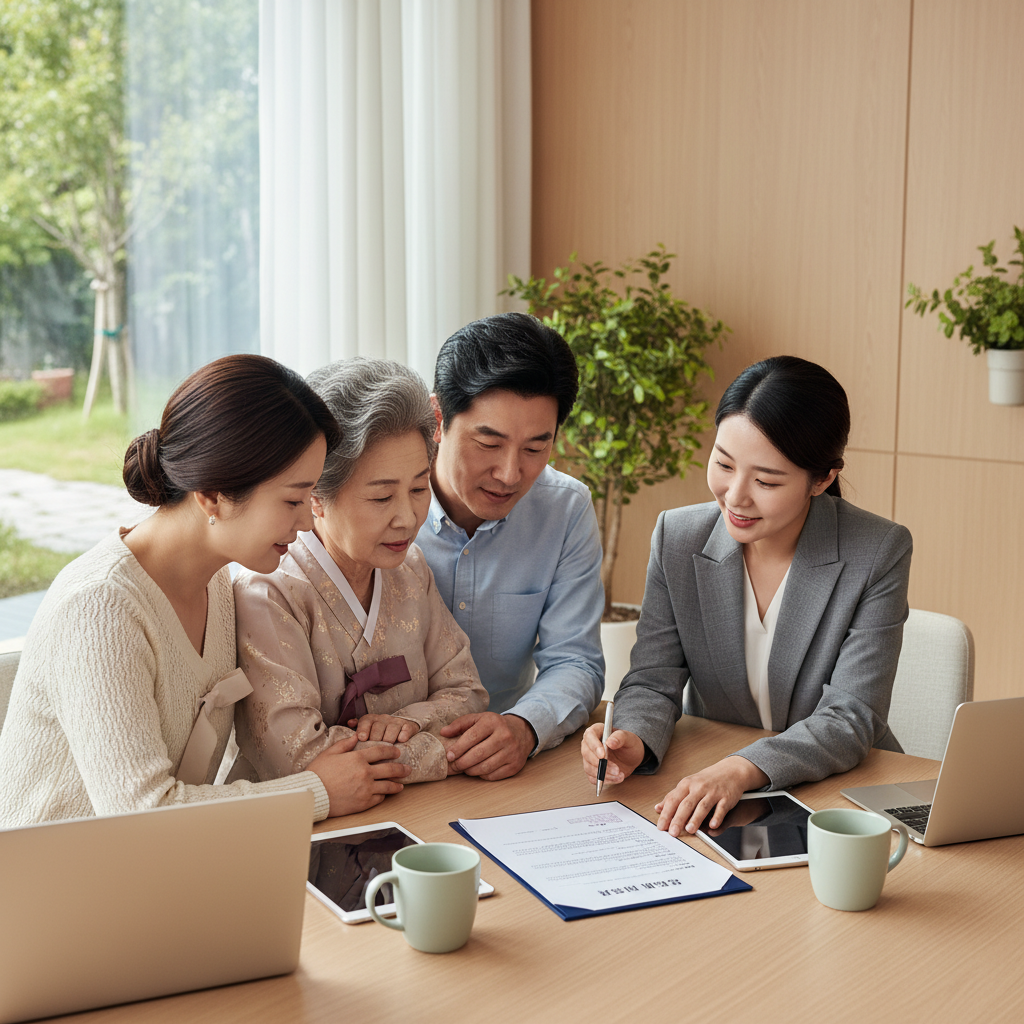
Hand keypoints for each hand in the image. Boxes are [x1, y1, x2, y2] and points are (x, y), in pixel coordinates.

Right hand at [307, 735, 410, 816]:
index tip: (397, 752)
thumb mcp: (329, 753)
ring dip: (397, 785)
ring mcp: (366, 789)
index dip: (391, 751)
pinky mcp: (363, 803)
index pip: (381, 752)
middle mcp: (365, 773)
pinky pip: (379, 799)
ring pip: (388, 786)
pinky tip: (385, 794)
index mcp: (357, 758)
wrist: (312, 795)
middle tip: (407, 769)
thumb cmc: (318, 773)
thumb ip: (345, 744)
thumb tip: (356, 735)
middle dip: (401, 768)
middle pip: (390, 769)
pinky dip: (383, 796)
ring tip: (401, 785)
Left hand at [348, 714, 419, 743]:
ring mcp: (395, 722)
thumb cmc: (378, 732)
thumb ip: (358, 728)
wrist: (400, 727)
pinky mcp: (407, 725)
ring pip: (391, 728)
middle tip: (375, 749)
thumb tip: (350, 722)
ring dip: (389, 739)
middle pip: (378, 728)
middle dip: (376, 739)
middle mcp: (383, 718)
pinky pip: (406, 728)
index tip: (362, 738)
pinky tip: (401, 740)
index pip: (366, 722)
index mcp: (371, 719)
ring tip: (388, 747)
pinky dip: (404, 734)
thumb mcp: (366, 729)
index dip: (363, 730)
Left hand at [439, 712, 535, 779]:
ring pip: (485, 767)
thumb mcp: (478, 719)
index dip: (457, 748)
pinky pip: (494, 775)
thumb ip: (460, 724)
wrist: (522, 731)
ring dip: (470, 770)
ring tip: (464, 768)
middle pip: (478, 754)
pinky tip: (478, 770)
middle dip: (461, 763)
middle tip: (453, 766)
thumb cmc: (495, 726)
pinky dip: (482, 775)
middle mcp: (504, 736)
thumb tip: (443, 732)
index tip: (448, 756)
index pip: (472, 737)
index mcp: (492, 722)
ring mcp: (512, 751)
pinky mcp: (515, 765)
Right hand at [580, 724, 645, 785]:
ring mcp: (590, 758)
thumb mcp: (629, 738)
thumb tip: (610, 742)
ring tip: (619, 774)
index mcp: (597, 731)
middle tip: (615, 769)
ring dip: (604, 774)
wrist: (632, 756)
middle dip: (600, 764)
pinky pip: (593, 778)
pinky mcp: (593, 770)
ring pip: (589, 768)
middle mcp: (590, 744)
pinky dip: (605, 780)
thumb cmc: (629, 744)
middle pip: (586, 754)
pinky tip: (616, 778)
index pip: (589, 736)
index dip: (594, 746)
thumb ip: (620, 737)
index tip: (602, 755)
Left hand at [654, 755, 769, 837]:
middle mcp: (699, 787)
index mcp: (686, 784)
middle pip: (686, 804)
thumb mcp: (688, 784)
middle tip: (672, 832)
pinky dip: (717, 817)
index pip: (673, 799)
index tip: (661, 826)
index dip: (666, 814)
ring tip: (689, 830)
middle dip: (678, 819)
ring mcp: (713, 792)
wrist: (730, 771)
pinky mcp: (726, 797)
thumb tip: (658, 808)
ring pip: (702, 806)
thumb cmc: (707, 780)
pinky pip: (721, 808)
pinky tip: (712, 825)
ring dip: (695, 818)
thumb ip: (674, 796)